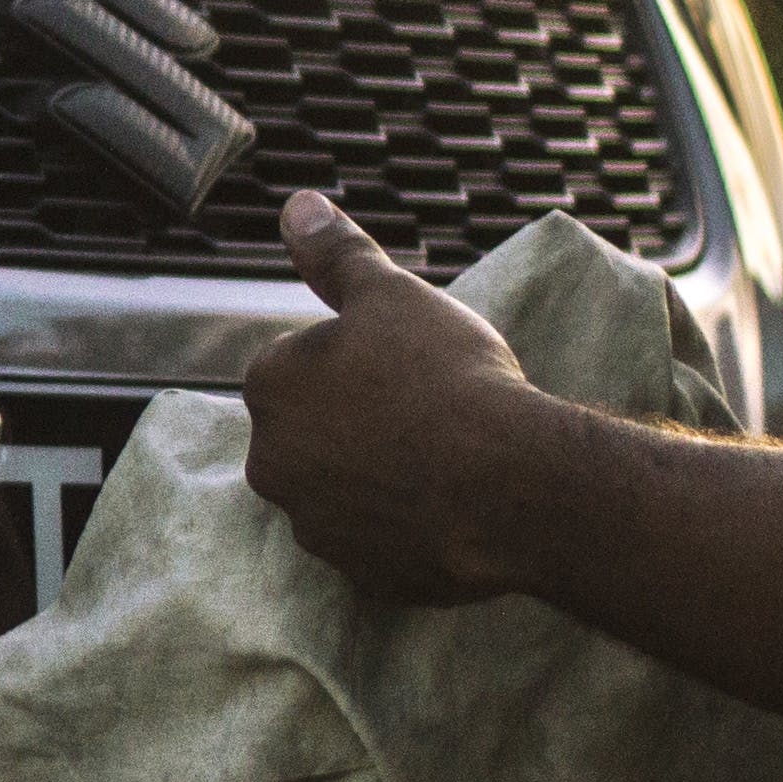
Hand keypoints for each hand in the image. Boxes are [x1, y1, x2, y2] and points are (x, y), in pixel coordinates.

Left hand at [240, 192, 548, 605]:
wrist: (511, 483)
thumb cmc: (450, 377)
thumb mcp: (393, 295)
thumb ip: (337, 254)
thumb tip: (297, 206)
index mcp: (270, 387)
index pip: (298, 365)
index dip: (356, 361)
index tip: (405, 365)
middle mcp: (271, 462)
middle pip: (314, 431)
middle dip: (359, 422)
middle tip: (429, 411)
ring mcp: (313, 525)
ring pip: (343, 489)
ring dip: (380, 477)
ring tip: (446, 459)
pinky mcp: (359, 575)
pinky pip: (379, 543)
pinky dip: (406, 527)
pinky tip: (452, 506)